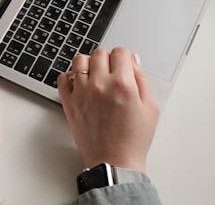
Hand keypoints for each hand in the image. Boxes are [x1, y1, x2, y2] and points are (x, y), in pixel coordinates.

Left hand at [58, 47, 157, 171]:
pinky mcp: (68, 102)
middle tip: (112, 74)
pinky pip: (63, 77)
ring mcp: (81, 92)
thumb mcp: (150, 107)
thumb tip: (133, 60)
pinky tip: (81, 85)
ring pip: (79, 60)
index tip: (124, 66)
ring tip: (96, 77)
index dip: (124, 58)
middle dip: (108, 60)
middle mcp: (100, 84)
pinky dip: (71, 77)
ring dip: (89, 65)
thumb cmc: (133, 139)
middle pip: (99, 53)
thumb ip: (142, 79)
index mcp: (122, 84)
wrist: (113, 162)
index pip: (120, 52)